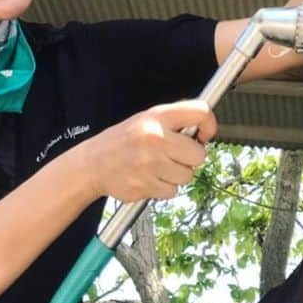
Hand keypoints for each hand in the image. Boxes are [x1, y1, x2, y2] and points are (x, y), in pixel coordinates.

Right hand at [78, 100, 216, 201]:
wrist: (93, 164)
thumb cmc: (124, 140)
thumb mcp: (147, 119)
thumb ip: (175, 121)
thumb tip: (205, 128)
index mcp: (157, 117)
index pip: (200, 111)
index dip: (209, 124)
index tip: (204, 135)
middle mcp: (154, 138)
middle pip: (199, 154)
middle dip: (190, 158)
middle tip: (174, 155)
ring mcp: (149, 164)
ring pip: (187, 176)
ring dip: (176, 174)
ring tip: (157, 166)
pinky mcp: (145, 186)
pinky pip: (172, 191)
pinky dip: (164, 188)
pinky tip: (149, 177)